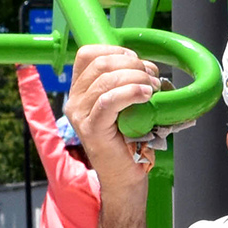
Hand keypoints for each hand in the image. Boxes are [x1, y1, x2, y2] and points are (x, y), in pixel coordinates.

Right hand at [67, 43, 160, 201]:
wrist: (125, 177)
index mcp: (79, 92)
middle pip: (100, 64)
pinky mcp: (91, 129)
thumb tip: (145, 63)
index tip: (138, 61)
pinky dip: (131, 92)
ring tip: (153, 88)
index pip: (88, 54)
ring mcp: (80, 116)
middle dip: (132, 64)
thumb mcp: (124, 104)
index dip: (116, 51)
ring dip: (136, 77)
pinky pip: (109, 101)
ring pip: (106, 80)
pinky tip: (146, 95)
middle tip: (153, 77)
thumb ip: (124, 82)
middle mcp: (74, 102)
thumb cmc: (129, 140)